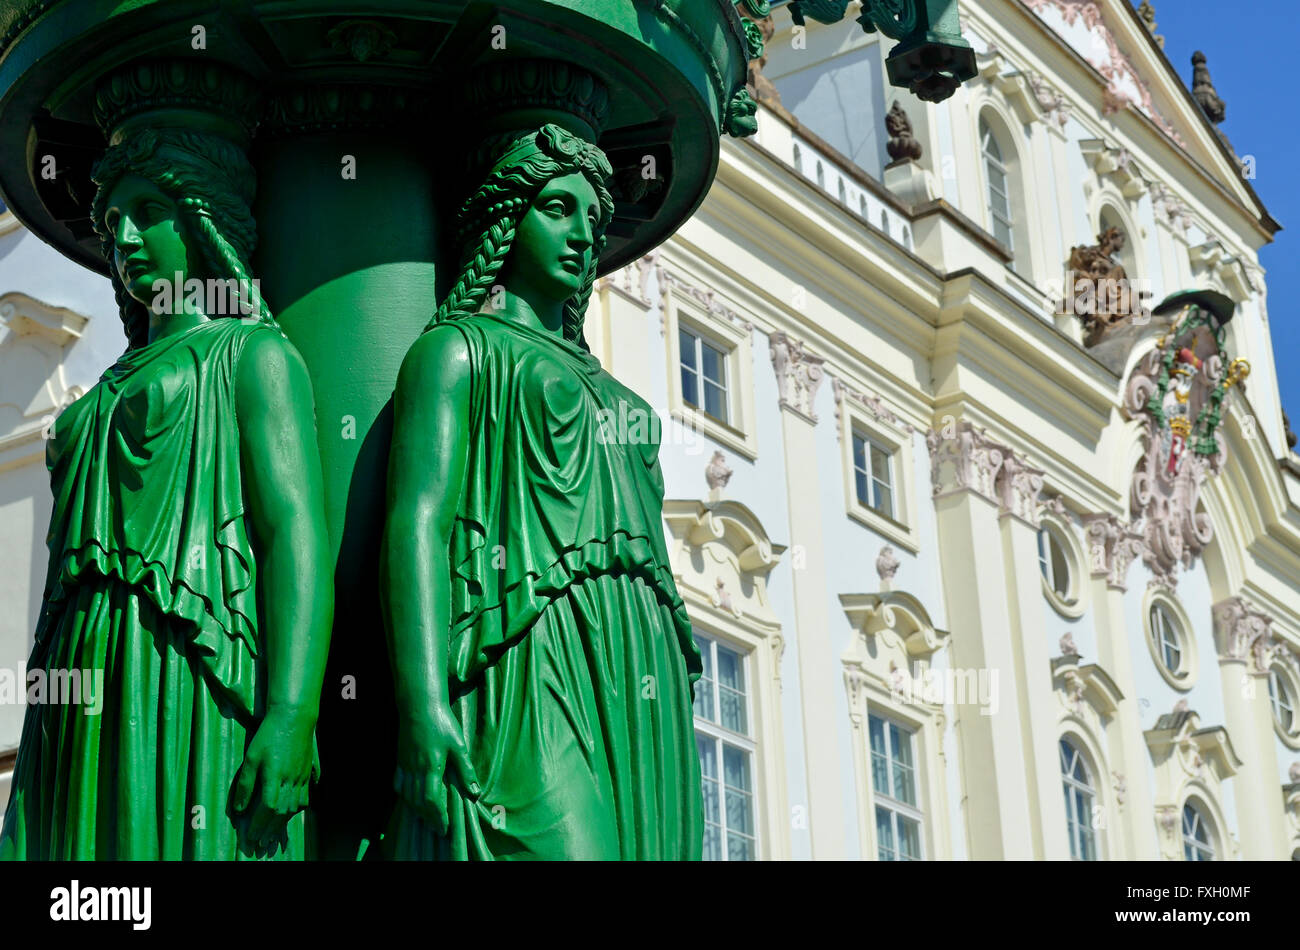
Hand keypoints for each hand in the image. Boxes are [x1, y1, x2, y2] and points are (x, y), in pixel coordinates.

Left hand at [232, 705, 316, 851]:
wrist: (295, 717)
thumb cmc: (269, 735)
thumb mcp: (250, 758)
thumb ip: (245, 785)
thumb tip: (239, 809)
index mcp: (274, 778)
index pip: (267, 810)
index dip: (258, 826)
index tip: (250, 836)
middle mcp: (291, 781)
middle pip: (282, 813)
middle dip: (271, 831)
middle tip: (262, 843)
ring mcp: (302, 777)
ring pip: (295, 808)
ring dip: (284, 823)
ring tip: (275, 833)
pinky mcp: (308, 772)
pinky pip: (305, 797)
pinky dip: (297, 809)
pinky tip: (291, 812)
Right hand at [394, 700, 480, 835]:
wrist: (419, 705)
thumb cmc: (442, 722)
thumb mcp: (458, 745)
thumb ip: (465, 770)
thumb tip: (474, 791)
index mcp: (431, 767)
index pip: (431, 800)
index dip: (437, 816)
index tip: (444, 827)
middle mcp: (415, 769)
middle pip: (418, 802)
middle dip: (428, 818)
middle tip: (437, 829)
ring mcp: (405, 764)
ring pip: (407, 795)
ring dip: (416, 810)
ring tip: (426, 819)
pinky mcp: (400, 759)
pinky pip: (398, 783)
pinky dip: (403, 796)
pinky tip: (409, 800)